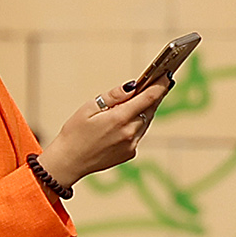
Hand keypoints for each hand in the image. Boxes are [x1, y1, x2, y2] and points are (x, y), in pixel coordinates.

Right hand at [40, 73, 170, 186]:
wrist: (69, 162)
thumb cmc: (75, 133)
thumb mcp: (89, 108)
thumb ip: (113, 96)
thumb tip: (133, 86)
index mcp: (119, 118)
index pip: (148, 98)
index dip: (160, 85)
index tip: (166, 75)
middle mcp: (129, 133)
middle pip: (150, 109)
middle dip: (154, 95)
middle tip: (158, 82)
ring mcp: (131, 145)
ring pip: (146, 121)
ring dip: (146, 109)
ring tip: (141, 98)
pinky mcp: (130, 153)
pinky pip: (139, 134)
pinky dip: (136, 124)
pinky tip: (126, 120)